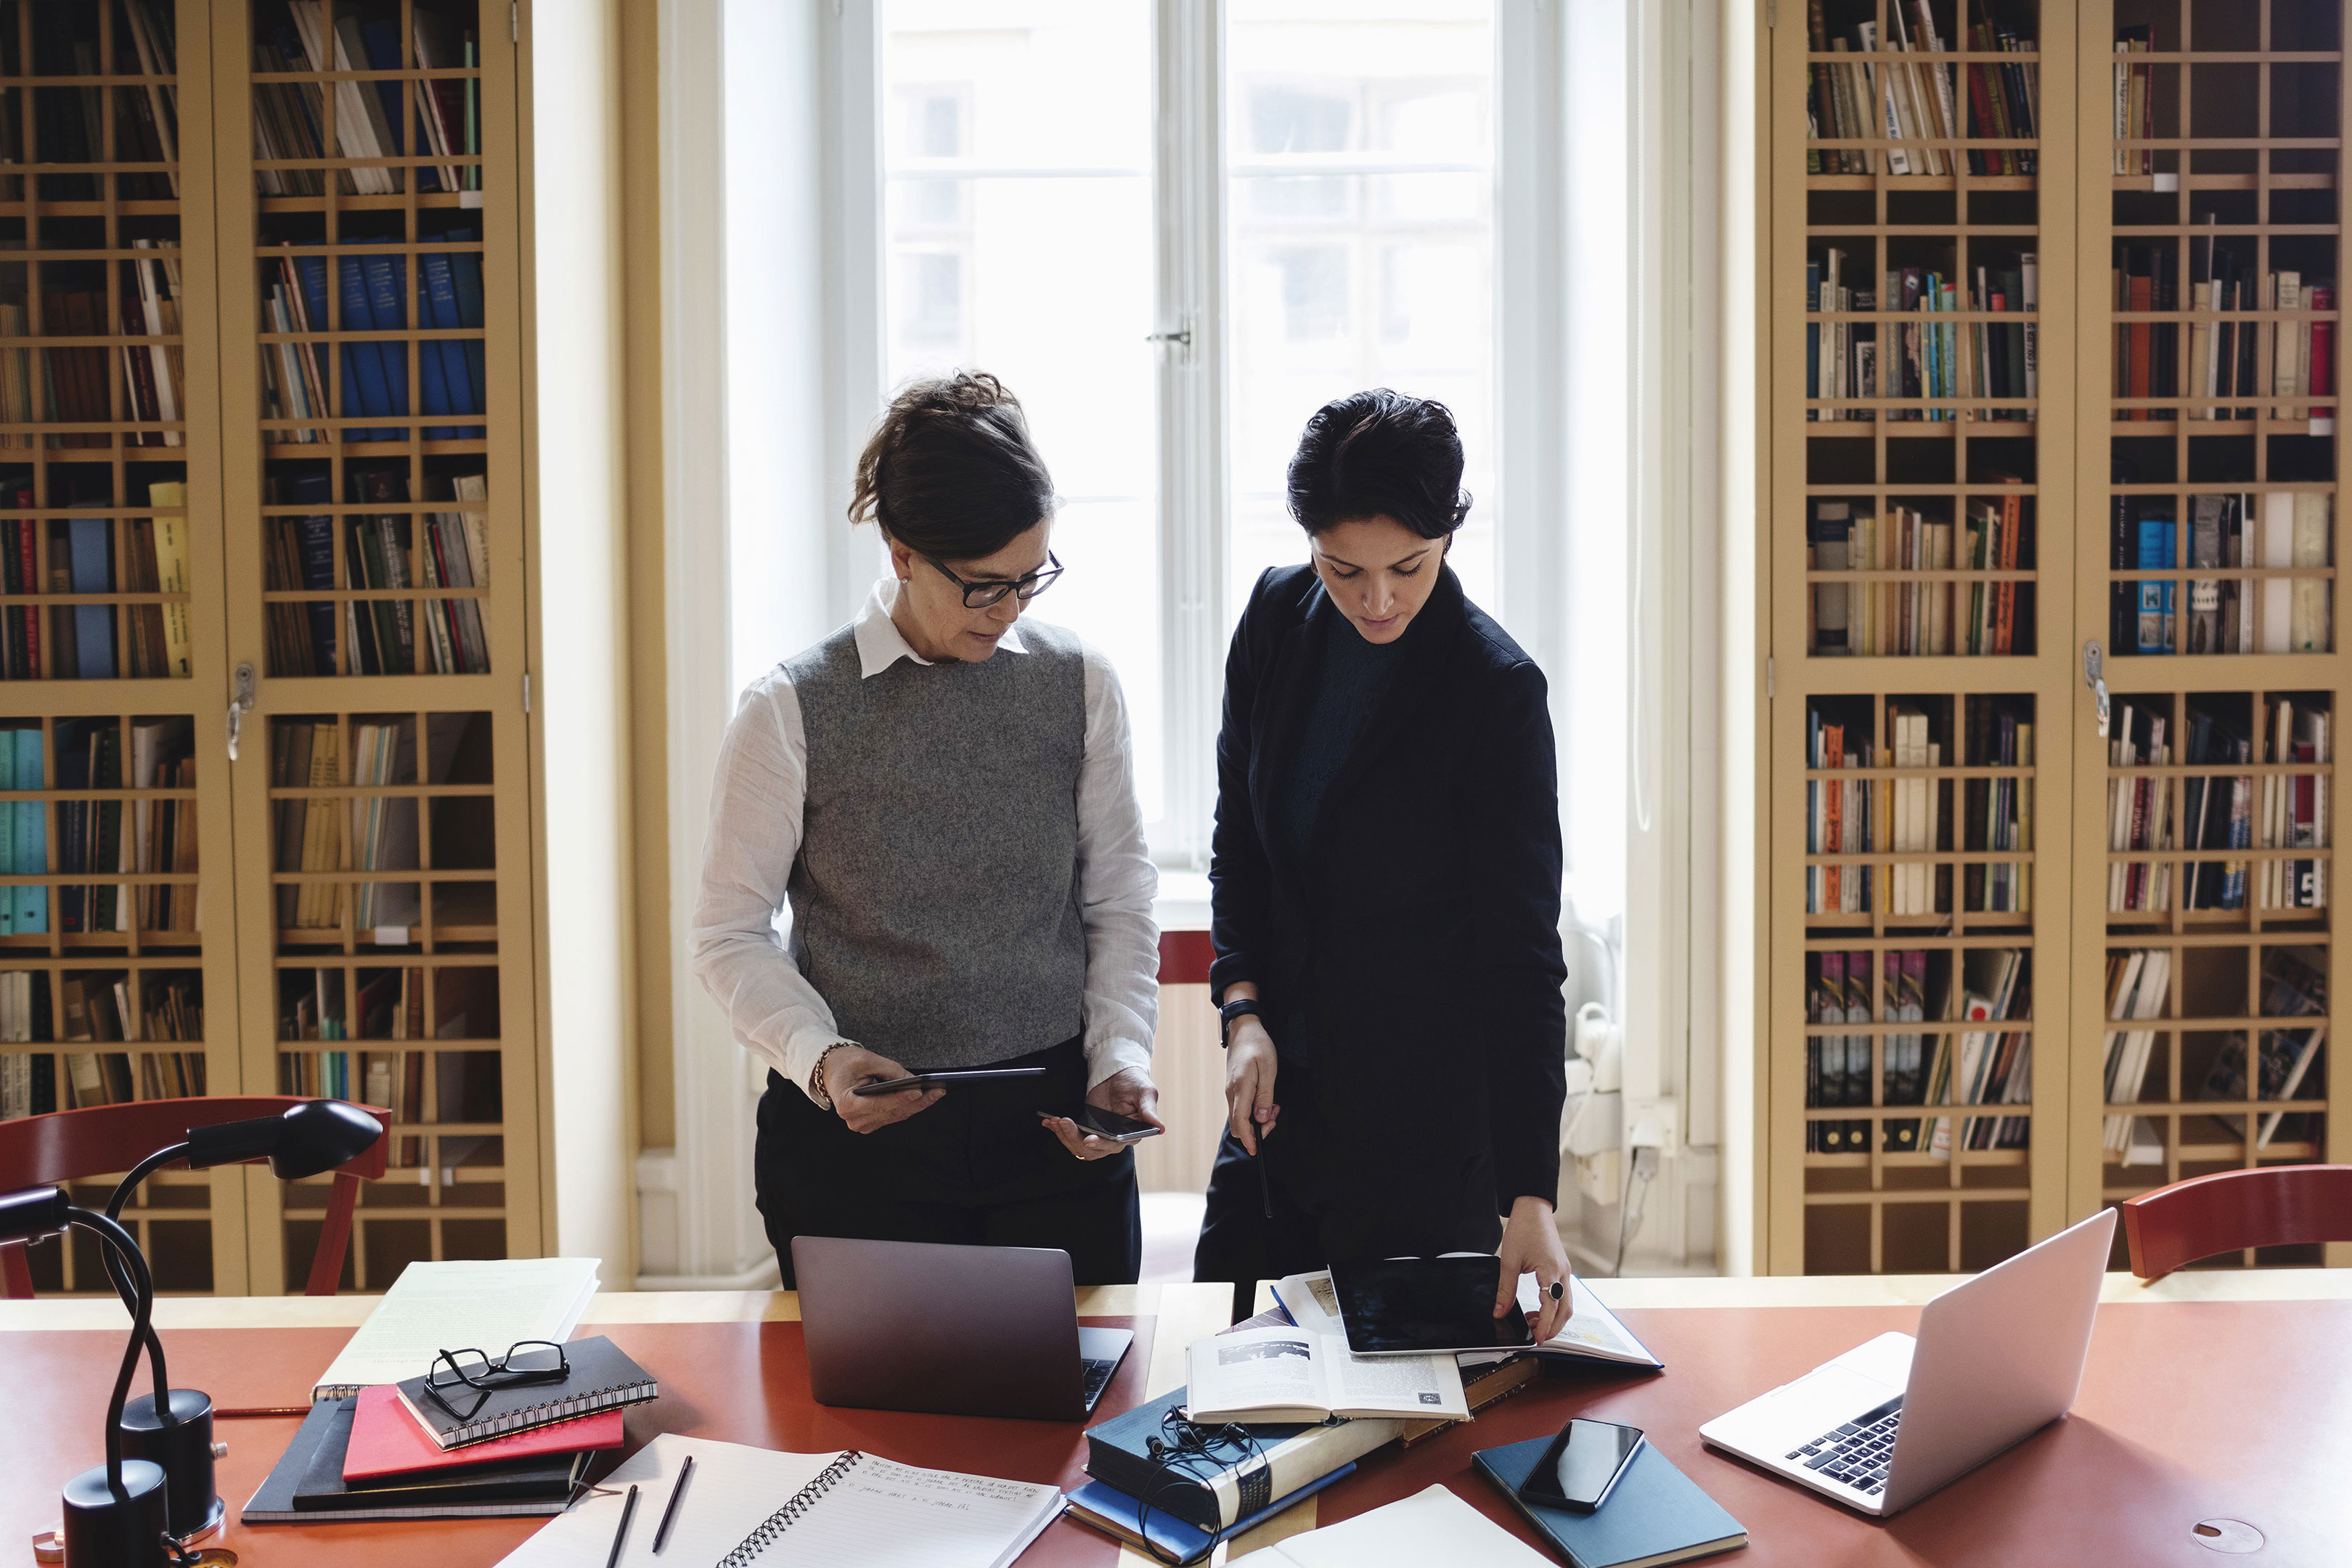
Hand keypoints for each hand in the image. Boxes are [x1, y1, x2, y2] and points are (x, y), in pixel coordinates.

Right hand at [820, 1046, 943, 1133]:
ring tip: (936, 1092)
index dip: (900, 1098)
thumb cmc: (845, 1063)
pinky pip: (895, 1115)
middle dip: (917, 1102)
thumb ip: (890, 1070)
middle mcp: (855, 1120)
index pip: (879, 1104)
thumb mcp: (867, 1060)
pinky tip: (925, 1096)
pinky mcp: (873, 1122)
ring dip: (918, 1105)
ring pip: (897, 1115)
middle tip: (938, 1090)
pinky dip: (910, 1106)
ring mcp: (864, 1124)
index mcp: (847, 1104)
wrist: (833, 1070)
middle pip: (892, 1112)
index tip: (919, 1091)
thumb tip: (913, 1081)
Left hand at [1041, 1067, 1162, 1160]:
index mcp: (1131, 1133)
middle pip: (1093, 1150)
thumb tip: (1160, 1128)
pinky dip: (1059, 1131)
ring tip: (1055, 1121)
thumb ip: (1149, 1110)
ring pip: (1079, 1147)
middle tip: (1064, 1123)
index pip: (1114, 1145)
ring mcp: (1099, 1134)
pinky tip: (1050, 1122)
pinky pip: (1071, 1136)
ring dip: (1065, 1136)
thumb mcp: (1145, 1091)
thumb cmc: (1135, 1080)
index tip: (1088, 1139)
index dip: (1100, 1145)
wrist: (1117, 1071)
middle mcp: (1115, 1139)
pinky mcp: (1086, 1127)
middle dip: (1075, 1139)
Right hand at [1222, 1017, 1278, 1155]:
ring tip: (1274, 1107)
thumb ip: (1265, 1096)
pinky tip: (1266, 1102)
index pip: (1240, 1122)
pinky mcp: (1233, 1088)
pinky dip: (1253, 1111)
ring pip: (1240, 1117)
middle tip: (1274, 1118)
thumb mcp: (1269, 1069)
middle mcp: (1231, 1092)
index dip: (1248, 1139)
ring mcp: (1230, 1090)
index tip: (1257, 1150)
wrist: (1243, 1029)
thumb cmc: (1258, 1046)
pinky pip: (1241, 1107)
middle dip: (1256, 1130)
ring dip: (1257, 1119)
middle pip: (1238, 1124)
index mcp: (1240, 1088)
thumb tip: (1261, 1119)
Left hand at [1497, 1194, 1573, 1341]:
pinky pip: (1563, 1294)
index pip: (1551, 1307)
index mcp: (1551, 1271)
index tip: (1535, 1339)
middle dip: (1553, 1328)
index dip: (1544, 1326)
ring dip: (1553, 1318)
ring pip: (1567, 1304)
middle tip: (1536, 1337)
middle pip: (1566, 1311)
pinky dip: (1553, 1306)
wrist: (1533, 1208)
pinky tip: (1537, 1308)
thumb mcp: (1509, 1261)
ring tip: (1532, 1323)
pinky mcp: (1561, 1269)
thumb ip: (1505, 1290)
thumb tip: (1499, 1312)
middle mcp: (1563, 1273)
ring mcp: (1565, 1271)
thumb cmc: (1524, 1229)